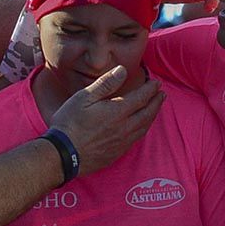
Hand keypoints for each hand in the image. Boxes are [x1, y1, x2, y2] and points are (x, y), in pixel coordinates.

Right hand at [49, 66, 163, 173]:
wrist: (63, 154)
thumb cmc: (70, 123)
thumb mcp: (84, 98)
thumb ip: (105, 84)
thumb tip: (122, 70)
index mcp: (117, 112)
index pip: (141, 98)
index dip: (150, 89)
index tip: (156, 83)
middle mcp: (124, 128)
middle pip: (147, 113)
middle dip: (156, 102)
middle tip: (161, 94)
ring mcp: (121, 142)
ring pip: (144, 127)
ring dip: (152, 116)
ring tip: (155, 108)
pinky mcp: (116, 153)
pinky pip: (136, 139)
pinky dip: (143, 129)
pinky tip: (140, 127)